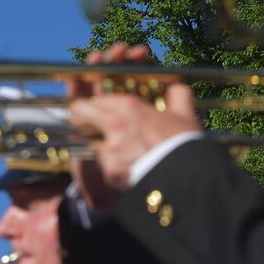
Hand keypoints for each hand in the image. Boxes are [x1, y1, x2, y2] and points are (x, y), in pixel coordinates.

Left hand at [69, 44, 191, 204]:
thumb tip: (175, 88)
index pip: (97, 99)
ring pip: (91, 143)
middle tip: (90, 125)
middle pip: (78, 114)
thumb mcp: (184, 114)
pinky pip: (105, 167)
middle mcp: (114, 124)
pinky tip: (129, 169)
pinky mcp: (110, 170)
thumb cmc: (184, 143)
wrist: (184, 174)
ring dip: (101, 147)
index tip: (101, 111)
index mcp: (129, 107)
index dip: (97, 106)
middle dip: (80, 119)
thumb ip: (178, 96)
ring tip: (121, 153)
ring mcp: (109, 148)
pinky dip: (115, 169)